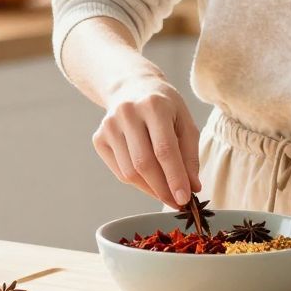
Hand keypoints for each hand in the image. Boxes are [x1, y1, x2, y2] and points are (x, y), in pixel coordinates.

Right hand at [93, 74, 201, 206]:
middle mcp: (127, 113)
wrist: (133, 88)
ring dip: (151, 189)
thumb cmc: (165, 108)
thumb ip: (190, 155)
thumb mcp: (185, 122)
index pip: (164, 149)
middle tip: (177, 203)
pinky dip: (138, 183)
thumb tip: (192, 187)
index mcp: (153, 105)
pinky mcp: (98, 138)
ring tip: (166, 193)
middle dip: (162, 189)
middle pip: (144, 163)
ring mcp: (109, 125)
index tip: (184, 199)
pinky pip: (120, 172)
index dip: (175, 177)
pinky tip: (150, 180)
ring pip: (130, 172)